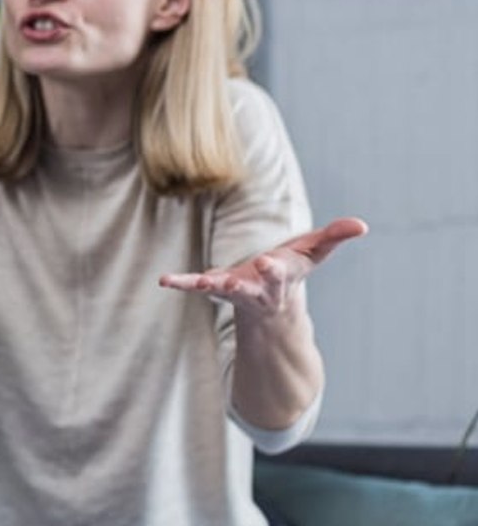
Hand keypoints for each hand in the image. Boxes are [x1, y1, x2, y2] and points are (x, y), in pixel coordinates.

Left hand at [159, 217, 367, 320]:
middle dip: (244, 284)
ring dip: (207, 287)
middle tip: (233, 282)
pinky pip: (195, 285)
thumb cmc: (293, 269)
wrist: (271, 300)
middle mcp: (256, 289)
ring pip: (220, 291)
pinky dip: (181, 282)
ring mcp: (233, 291)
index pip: (279, 274)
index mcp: (280, 278)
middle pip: (252, 288)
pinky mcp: (214, 287)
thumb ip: (335, 236)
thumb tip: (362, 224)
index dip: (274, 269)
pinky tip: (164, 280)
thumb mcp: (315, 252)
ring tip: (193, 284)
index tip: (269, 261)